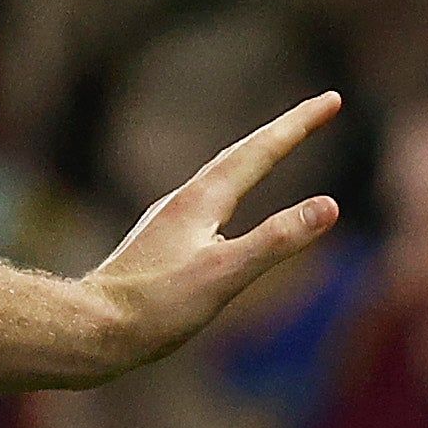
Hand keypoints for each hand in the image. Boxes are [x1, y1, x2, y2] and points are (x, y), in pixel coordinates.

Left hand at [61, 90, 346, 377]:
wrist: (93, 329)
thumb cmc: (157, 306)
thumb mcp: (226, 275)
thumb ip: (278, 239)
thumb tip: (331, 205)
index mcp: (203, 199)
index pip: (262, 150)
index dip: (300, 124)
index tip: (333, 98)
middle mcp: (185, 199)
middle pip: (242, 153)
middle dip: (284, 131)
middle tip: (321, 110)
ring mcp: (171, 220)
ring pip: (222, 175)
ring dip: (255, 156)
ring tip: (275, 145)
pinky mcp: (162, 243)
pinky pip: (209, 201)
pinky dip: (233, 188)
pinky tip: (224, 205)